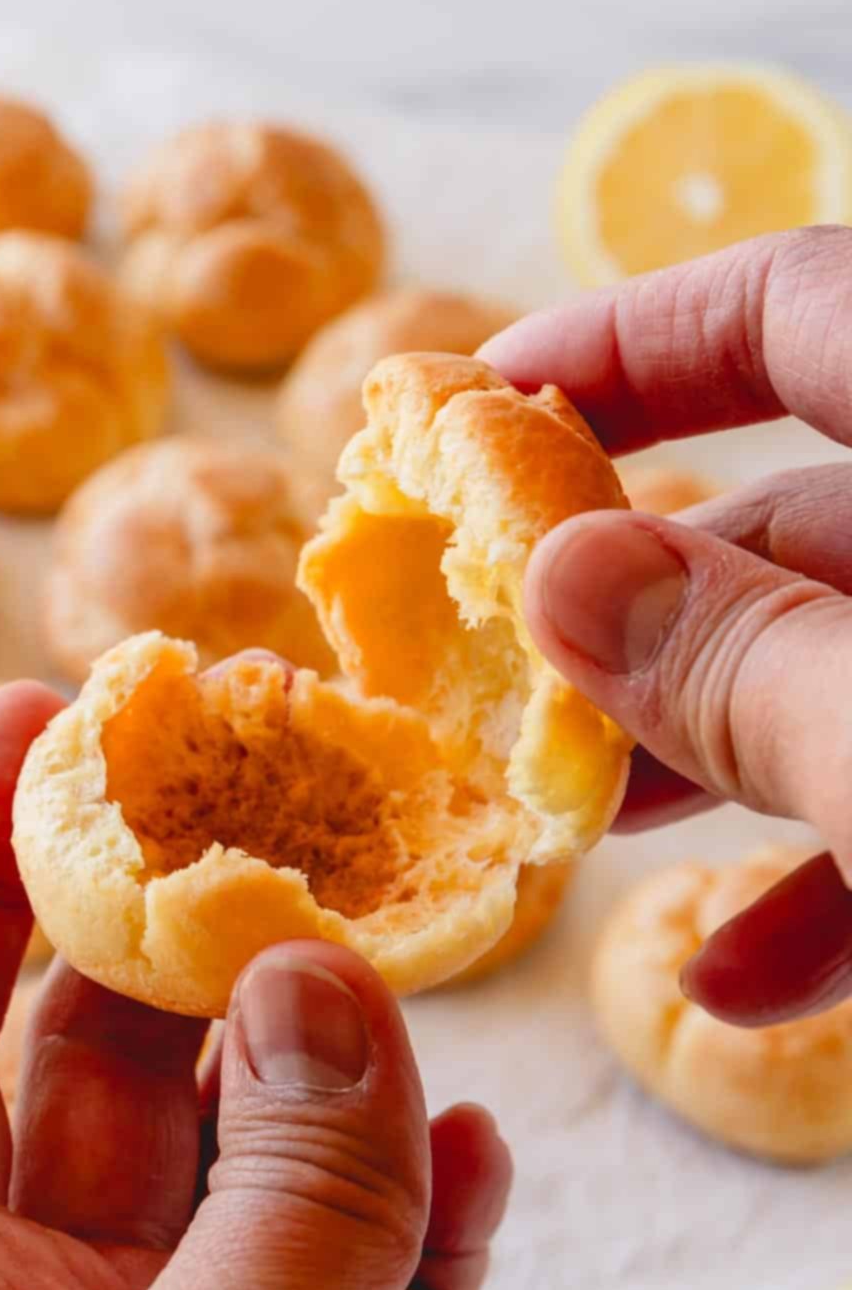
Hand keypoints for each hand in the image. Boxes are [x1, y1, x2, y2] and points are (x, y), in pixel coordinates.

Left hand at [0, 681, 559, 1289]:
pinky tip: (462, 1107)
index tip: (13, 731)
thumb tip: (316, 976)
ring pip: (276, 1134)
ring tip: (367, 895)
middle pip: (107, 1060)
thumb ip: (275, 1198)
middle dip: (159, 914)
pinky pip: (411, 1248)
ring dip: (322, 1019)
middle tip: (233, 770)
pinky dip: (438, 1172)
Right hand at [480, 225, 851, 1026]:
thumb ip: (757, 672)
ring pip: (850, 671)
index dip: (632, 336)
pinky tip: (734, 986)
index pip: (804, 304)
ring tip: (575, 838)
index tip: (474, 404)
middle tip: (491, 683)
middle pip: (805, 515)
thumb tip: (564, 576)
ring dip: (709, 758)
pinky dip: (832, 881)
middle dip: (638, 609)